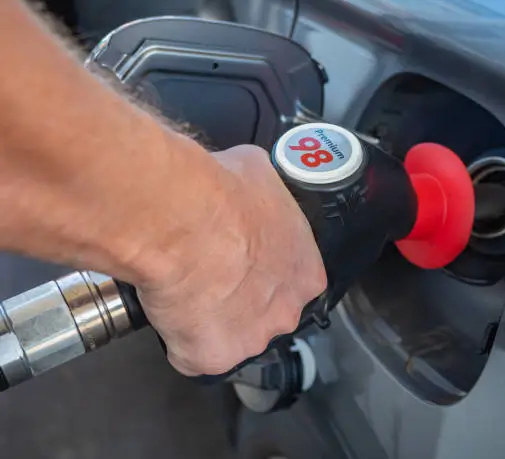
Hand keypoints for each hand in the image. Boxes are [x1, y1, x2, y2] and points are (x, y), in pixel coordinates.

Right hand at [136, 143, 326, 375]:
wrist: (179, 220)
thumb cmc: (221, 193)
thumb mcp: (255, 172)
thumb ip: (262, 194)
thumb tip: (246, 187)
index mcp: (305, 271)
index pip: (293, 280)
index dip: (263, 270)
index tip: (241, 259)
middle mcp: (286, 311)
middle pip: (265, 313)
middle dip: (241, 298)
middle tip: (210, 272)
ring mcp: (251, 339)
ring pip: (231, 336)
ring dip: (211, 319)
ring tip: (184, 288)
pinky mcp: (212, 358)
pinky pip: (193, 354)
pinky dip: (179, 338)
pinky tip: (167, 308)